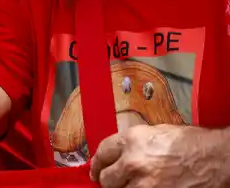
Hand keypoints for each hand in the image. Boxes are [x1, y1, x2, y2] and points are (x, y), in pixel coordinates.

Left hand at [90, 125, 229, 187]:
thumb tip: (118, 155)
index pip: (101, 153)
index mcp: (131, 140)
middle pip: (106, 178)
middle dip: (107, 180)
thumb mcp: (155, 133)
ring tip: (132, 186)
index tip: (97, 169)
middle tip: (111, 182)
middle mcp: (133, 162)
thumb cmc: (191, 143)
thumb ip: (132, 144)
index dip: (97, 164)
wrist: (216, 158)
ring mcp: (145, 184)